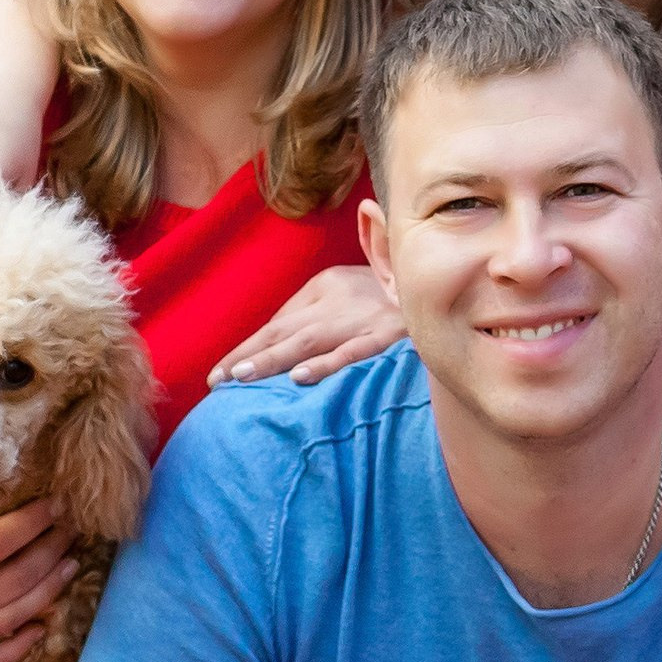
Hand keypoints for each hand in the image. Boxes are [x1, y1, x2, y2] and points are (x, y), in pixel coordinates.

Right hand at [0, 470, 79, 661]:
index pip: (2, 542)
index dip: (36, 521)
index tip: (57, 503)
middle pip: (20, 578)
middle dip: (53, 550)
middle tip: (72, 529)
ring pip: (17, 616)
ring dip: (50, 589)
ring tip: (71, 564)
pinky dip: (24, 642)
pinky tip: (43, 623)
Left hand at [207, 266, 405, 388]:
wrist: (442, 282)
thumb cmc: (393, 294)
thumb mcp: (351, 290)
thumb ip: (318, 310)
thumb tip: (280, 341)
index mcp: (327, 285)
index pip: (280, 320)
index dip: (249, 347)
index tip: (222, 372)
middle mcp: (338, 298)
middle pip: (284, 329)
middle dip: (249, 355)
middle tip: (218, 379)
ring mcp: (363, 316)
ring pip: (309, 340)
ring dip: (273, 359)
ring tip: (243, 377)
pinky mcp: (389, 333)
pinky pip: (353, 351)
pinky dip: (326, 363)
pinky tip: (300, 377)